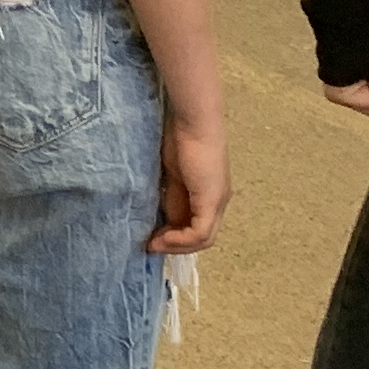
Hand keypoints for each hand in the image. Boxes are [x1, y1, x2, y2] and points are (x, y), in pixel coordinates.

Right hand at [150, 113, 227, 252]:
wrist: (192, 121)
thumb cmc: (178, 137)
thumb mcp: (170, 173)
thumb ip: (169, 193)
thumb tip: (156, 216)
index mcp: (208, 192)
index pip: (196, 225)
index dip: (175, 236)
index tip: (151, 237)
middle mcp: (217, 200)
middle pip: (202, 237)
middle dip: (176, 245)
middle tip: (150, 245)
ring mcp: (217, 201)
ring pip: (203, 239)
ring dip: (177, 246)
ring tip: (153, 244)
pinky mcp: (211, 201)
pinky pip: (200, 233)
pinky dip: (180, 240)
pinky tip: (161, 238)